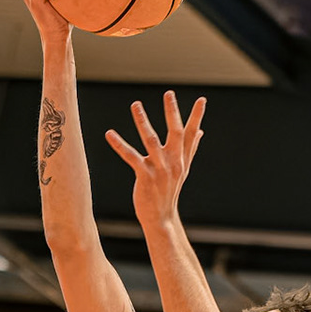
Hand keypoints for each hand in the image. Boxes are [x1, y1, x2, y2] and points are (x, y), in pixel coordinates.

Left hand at [105, 90, 206, 226]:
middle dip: (172, 112)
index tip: (201, 100)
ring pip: (151, 140)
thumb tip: (201, 131)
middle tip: (169, 93)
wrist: (162, 218)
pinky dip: (119, 144)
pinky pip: (131, 156)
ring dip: (142, 121)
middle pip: (175, 133)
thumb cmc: (169, 191)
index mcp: (182, 159)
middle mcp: (174, 162)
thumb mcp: (183, 169)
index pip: (191, 134)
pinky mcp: (145, 176)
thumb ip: (190, 148)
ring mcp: (160, 169)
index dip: (196, 116)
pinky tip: (109, 133)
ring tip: (136, 104)